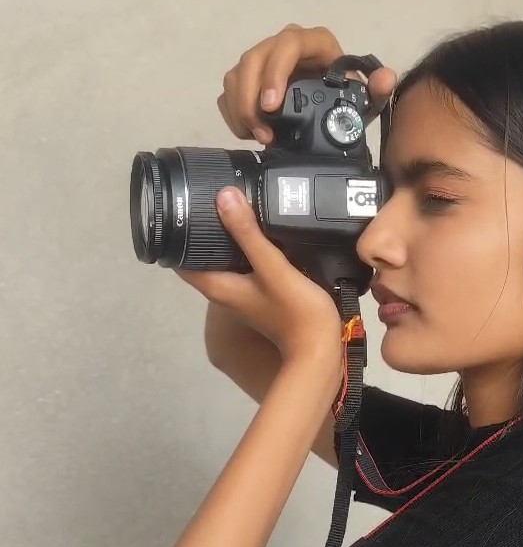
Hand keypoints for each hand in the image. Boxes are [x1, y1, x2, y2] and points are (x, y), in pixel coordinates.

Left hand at [175, 188, 343, 368]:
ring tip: (236, 205)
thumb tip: (224, 196)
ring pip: (224, 261)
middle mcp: (223, 292)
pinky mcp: (259, 296)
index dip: (179, 232)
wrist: (320, 351)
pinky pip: (243, 266)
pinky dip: (245, 249)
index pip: (180, 259)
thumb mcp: (272, 267)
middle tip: (212, 195)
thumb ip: (248, 234)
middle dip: (204, 229)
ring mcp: (242, 296)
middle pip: (202, 256)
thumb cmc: (296, 312)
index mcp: (218, 286)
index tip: (185, 204)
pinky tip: (261, 232)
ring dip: (226, 238)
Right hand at [218, 23, 396, 144]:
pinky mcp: (248, 80)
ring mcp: (263, 63)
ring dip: (241, 108)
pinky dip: (233, 113)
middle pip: (253, 59)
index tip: (271, 106)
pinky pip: (229, 90)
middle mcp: (284, 47)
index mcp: (313, 44)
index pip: (288, 44)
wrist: (328, 112)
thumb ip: (374, 91)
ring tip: (257, 136)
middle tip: (262, 133)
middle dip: (251, 98)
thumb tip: (385, 79)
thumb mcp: (362, 100)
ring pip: (237, 74)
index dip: (276, 71)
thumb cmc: (344, 100)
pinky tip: (247, 132)